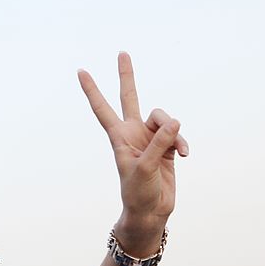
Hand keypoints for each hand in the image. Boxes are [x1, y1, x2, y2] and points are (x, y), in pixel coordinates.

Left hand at [78, 52, 187, 233]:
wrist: (150, 212)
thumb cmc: (138, 193)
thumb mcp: (145, 168)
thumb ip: (160, 142)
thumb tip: (174, 120)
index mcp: (119, 138)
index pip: (102, 109)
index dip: (92, 90)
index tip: (80, 71)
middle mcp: (134, 134)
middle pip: (131, 98)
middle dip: (127, 77)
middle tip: (122, 53)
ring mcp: (151, 139)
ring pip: (164, 118)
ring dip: (173, 131)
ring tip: (178, 149)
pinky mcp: (166, 148)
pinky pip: (177, 135)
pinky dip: (181, 142)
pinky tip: (184, 155)